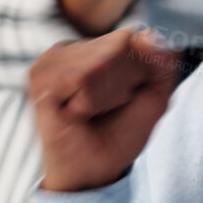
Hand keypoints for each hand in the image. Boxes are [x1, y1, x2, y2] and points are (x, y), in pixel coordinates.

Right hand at [27, 29, 180, 191]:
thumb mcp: (155, 97)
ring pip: (98, 64)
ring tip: (90, 112)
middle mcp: (76, 46)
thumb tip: (149, 34)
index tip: (128, 97)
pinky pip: (78, 79)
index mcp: (103, 44)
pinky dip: (86, 103)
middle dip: (122, 86)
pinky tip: (75, 114)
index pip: (132, 38)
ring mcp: (54, 59)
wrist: (94, 169)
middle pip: (117, 47)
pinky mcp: (39, 77)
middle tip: (107, 108)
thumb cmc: (122, 132)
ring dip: (103, 98)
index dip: (139, 72)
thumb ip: (163, 64)